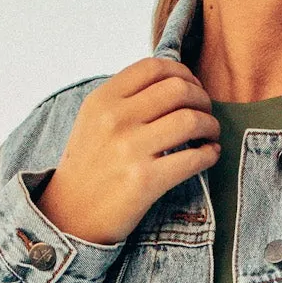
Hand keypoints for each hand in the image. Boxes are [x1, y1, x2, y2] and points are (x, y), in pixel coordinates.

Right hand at [37, 58, 219, 245]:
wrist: (70, 215)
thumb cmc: (89, 166)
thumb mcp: (93, 121)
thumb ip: (125, 98)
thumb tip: (173, 82)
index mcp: (102, 100)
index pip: (154, 67)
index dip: (183, 73)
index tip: (192, 87)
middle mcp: (115, 120)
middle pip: (179, 89)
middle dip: (202, 99)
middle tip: (205, 113)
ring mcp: (130, 150)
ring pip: (191, 120)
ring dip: (211, 126)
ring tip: (209, 134)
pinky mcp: (145, 181)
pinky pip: (194, 158)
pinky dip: (210, 154)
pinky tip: (208, 154)